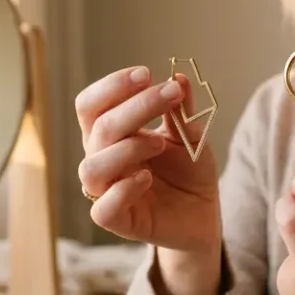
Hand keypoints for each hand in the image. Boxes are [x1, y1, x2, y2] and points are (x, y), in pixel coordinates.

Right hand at [75, 66, 220, 254]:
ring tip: (160, 145)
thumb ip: (181, 109)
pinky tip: (147, 178)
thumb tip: (179, 76)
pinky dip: (123, 190)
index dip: (112, 86)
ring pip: (92, 167)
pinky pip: (103, 208)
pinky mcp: (117, 220)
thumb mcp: (190, 134)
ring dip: (127, 148)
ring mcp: (106, 190)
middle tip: (170, 95)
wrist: (202, 212)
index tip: (146, 74)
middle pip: (98, 127)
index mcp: (111, 133)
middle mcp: (102, 158)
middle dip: (135, 106)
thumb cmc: (188, 171)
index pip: (92, 104)